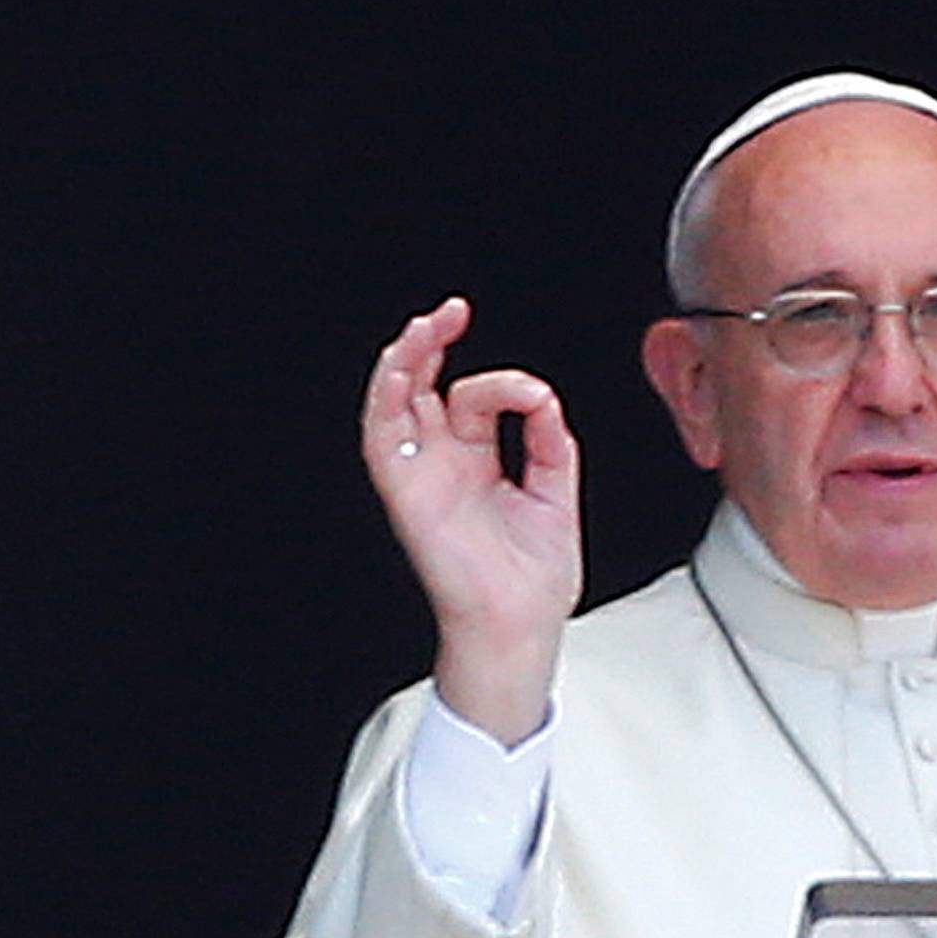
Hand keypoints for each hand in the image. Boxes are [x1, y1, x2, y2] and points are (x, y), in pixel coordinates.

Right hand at [360, 296, 580, 744]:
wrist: (522, 624)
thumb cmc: (535, 579)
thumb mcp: (556, 494)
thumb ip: (550, 443)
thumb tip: (545, 399)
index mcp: (477, 464)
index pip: (475, 399)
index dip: (506, 385)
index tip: (538, 397)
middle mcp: (443, 466)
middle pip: (422, 388)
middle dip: (431, 344)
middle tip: (452, 312)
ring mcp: (422, 478)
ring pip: (393, 403)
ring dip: (403, 360)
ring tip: (425, 327)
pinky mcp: (407, 495)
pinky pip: (381, 440)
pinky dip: (385, 401)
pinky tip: (401, 369)